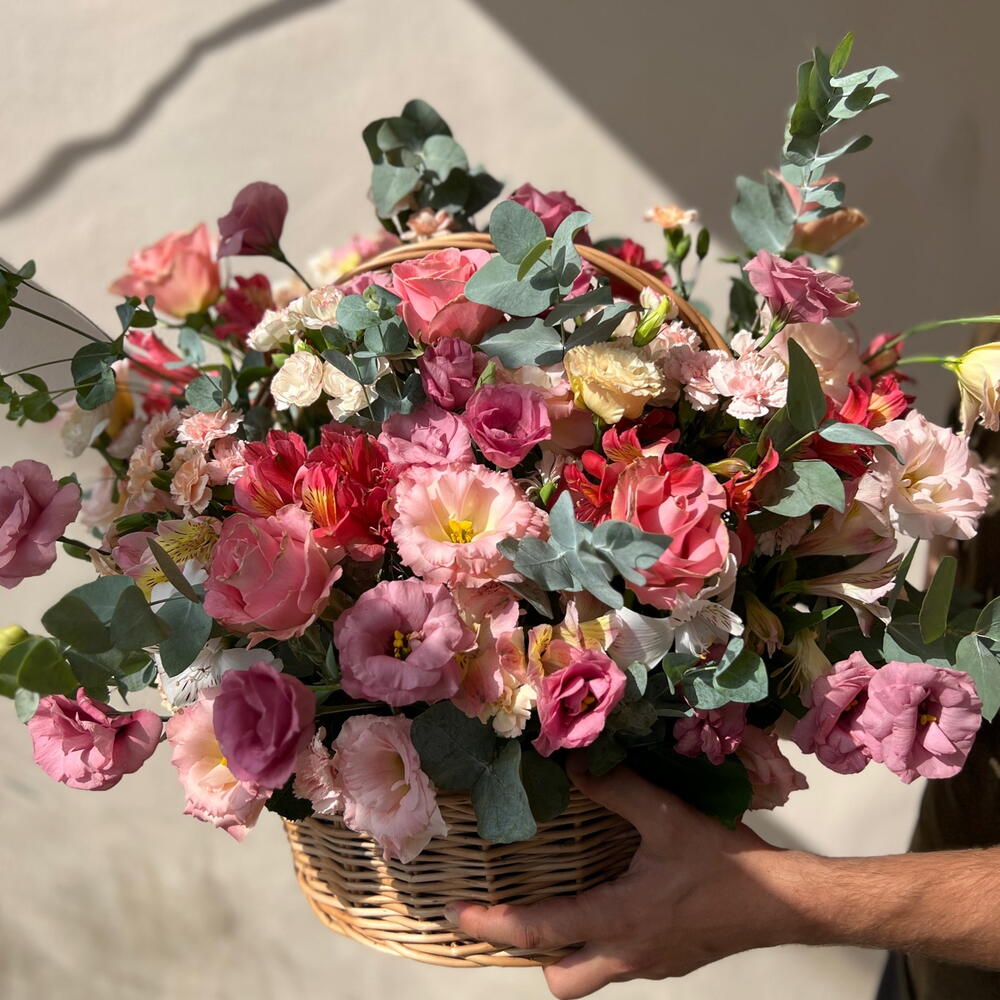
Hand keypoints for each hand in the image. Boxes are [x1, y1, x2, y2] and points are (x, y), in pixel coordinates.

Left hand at [446, 756, 808, 997]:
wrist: (781, 902)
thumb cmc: (723, 862)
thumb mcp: (666, 816)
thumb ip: (616, 789)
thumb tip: (570, 763)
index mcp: (617, 919)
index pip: (539, 930)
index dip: (491, 924)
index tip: (456, 914)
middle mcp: (627, 954)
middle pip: (561, 981)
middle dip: (531, 955)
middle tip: (516, 915)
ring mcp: (650, 965)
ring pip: (591, 974)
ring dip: (568, 946)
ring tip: (558, 903)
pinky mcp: (669, 963)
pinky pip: (620, 962)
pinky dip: (602, 940)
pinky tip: (613, 900)